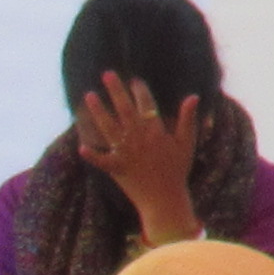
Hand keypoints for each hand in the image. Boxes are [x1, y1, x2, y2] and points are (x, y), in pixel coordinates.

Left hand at [77, 72, 202, 243]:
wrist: (166, 200)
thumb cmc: (178, 170)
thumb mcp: (187, 143)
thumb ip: (187, 119)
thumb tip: (192, 96)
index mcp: (155, 132)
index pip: (146, 105)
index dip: (140, 90)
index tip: (134, 79)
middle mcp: (138, 139)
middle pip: (124, 109)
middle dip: (115, 91)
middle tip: (107, 74)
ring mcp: (125, 153)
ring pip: (108, 127)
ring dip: (98, 111)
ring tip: (89, 95)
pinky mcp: (116, 168)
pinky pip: (101, 159)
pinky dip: (91, 154)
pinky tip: (81, 146)